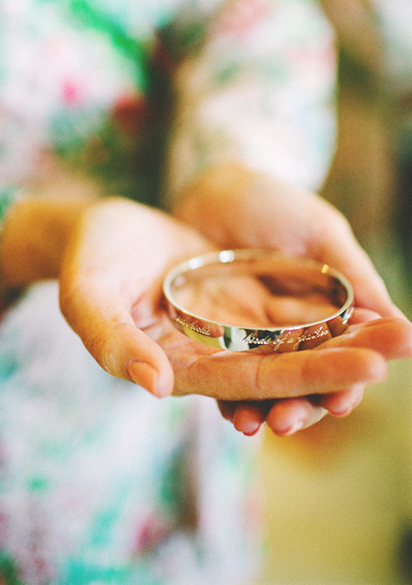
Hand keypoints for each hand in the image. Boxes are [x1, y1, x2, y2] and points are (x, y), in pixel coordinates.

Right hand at [58, 197, 410, 408]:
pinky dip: (324, 308)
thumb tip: (156, 385)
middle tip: (405, 344)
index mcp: (181, 366)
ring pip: (294, 337)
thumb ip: (114, 341)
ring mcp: (228, 325)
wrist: (98, 230)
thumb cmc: (86, 266)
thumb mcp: (89, 299)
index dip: (308, 375)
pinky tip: (365, 302)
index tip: (365, 369)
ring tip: (401, 329)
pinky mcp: (237, 295)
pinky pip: (286, 305)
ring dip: (346, 335)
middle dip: (346, 358)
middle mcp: (213, 353)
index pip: (252, 380)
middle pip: (288, 362)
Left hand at [172, 163, 410, 433]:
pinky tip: (226, 409)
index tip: (341, 399)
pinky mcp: (215, 334)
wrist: (215, 185)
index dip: (345, 379)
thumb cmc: (274, 201)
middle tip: (288, 420)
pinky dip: (226, 391)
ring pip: (265, 381)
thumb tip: (401, 325)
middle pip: (305, 378)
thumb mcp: (319, 232)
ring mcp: (253, 335)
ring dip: (264, 406)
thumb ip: (354, 276)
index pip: (345, 355)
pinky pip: (222, 368)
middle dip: (302, 403)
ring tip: (255, 423)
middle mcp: (295, 329)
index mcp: (328, 308)